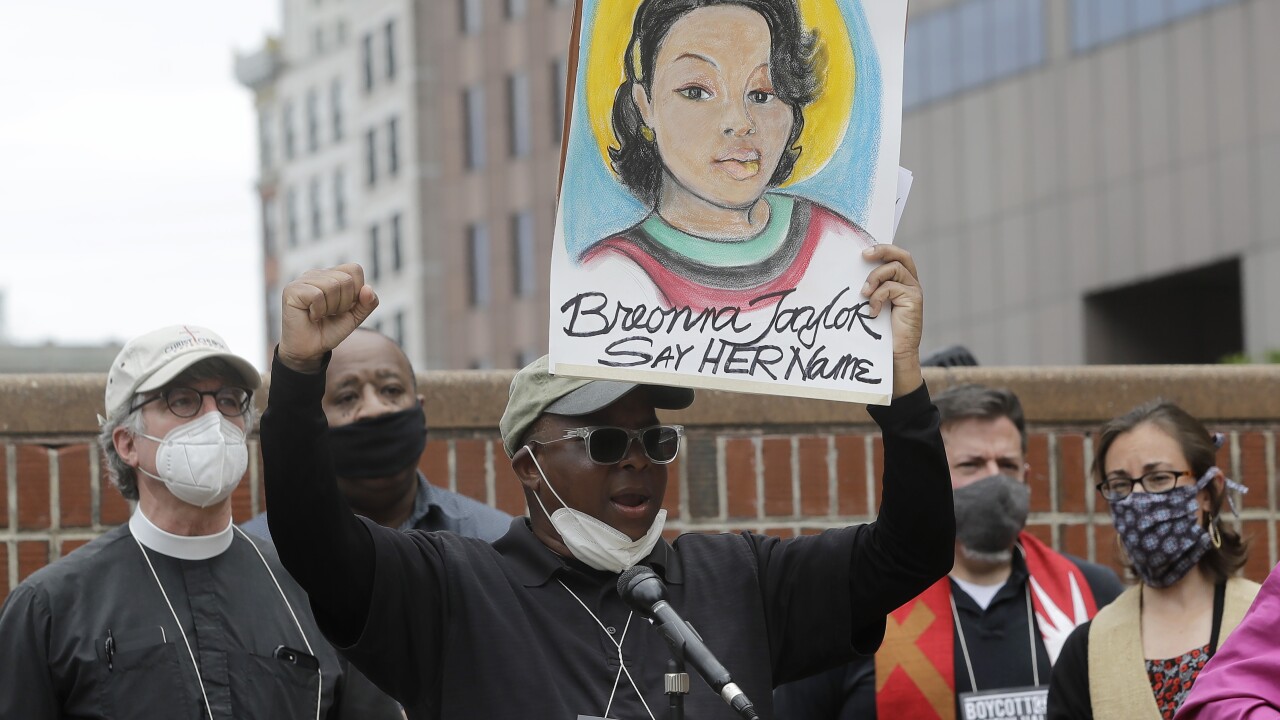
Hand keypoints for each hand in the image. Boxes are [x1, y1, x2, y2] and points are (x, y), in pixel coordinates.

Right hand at [279, 264, 378, 372]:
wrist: (310, 350)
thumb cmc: (330, 330)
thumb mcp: (355, 316)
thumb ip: (368, 303)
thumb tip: (368, 288)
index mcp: (332, 275)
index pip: (355, 269)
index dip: (357, 291)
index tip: (345, 307)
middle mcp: (317, 274)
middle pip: (345, 279)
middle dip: (344, 303)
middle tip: (330, 314)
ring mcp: (302, 280)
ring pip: (332, 286)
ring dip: (331, 308)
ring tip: (320, 315)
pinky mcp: (292, 290)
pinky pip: (317, 295)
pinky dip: (319, 311)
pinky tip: (311, 316)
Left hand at [860, 245, 922, 397]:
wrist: (895, 355)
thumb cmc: (881, 332)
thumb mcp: (873, 305)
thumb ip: (871, 289)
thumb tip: (849, 274)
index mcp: (902, 281)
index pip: (896, 256)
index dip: (882, 248)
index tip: (862, 251)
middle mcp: (911, 283)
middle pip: (901, 255)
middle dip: (883, 250)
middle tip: (864, 255)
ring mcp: (914, 291)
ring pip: (894, 268)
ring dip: (874, 278)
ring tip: (864, 294)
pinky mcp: (914, 300)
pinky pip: (892, 287)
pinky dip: (878, 297)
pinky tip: (872, 312)